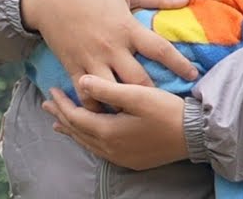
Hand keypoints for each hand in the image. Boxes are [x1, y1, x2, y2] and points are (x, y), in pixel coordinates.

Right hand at [21, 0, 196, 109]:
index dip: (179, 64)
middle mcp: (112, 48)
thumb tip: (184, 0)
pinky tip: (105, 114)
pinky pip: (86, 94)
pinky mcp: (73, 67)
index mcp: (127, 28)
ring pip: (112, 93)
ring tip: (136, 117)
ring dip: (124, 106)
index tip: (193, 75)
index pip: (160, 49)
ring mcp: (91, 60)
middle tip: (165, 105)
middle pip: (138, 81)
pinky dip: (96, 105)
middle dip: (154, 96)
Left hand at [43, 76, 188, 170]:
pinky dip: (87, 139)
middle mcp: (111, 149)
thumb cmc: (167, 111)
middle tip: (47, 104)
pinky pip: (100, 149)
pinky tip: (88, 135)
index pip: (75, 118)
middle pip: (78, 132)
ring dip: (72, 129)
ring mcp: (121, 157)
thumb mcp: (137, 94)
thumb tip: (81, 81)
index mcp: (108, 132)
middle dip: (61, 116)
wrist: (196, 135)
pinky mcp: (132, 160)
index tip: (51, 89)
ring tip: (59, 121)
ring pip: (88, 143)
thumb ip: (107, 88)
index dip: (61, 103)